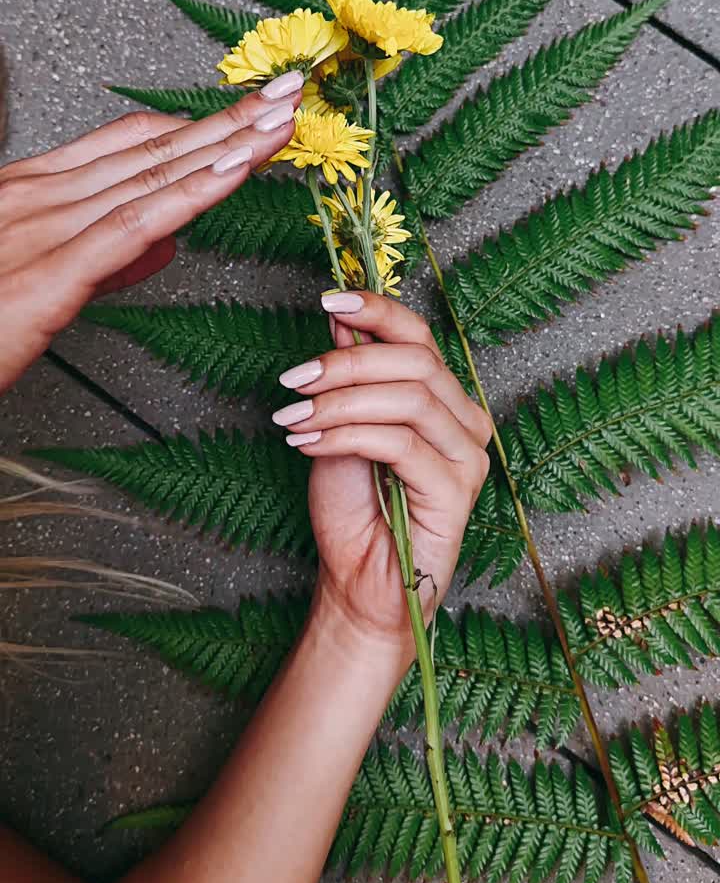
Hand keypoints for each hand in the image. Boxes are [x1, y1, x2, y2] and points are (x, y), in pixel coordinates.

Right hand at [0, 73, 303, 393]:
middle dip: (228, 120)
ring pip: (154, 176)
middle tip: (288, 94)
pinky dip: (190, 194)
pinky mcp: (50, 274)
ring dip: (227, 144)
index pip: (130, 145)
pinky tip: (233, 171)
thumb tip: (166, 239)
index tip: (249, 111)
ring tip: (282, 120)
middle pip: (153, 148)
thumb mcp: (38, 281)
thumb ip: (104, 259)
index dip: (197, 125)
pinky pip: (134, 224)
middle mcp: (39, 197)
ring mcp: (43, 228)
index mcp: (31, 193)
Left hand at [272, 292, 490, 666]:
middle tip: (294, 378)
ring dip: (341, 401)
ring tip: (295, 417)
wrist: (358, 582)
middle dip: (346, 363)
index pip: (420, 337)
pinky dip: (347, 435)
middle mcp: (465, 422)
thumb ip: (348, 376)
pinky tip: (309, 443)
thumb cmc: (353, 509)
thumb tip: (340, 320)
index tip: (329, 300)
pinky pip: (400, 444)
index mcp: (443, 400)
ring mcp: (467, 457)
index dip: (378, 311)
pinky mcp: (456, 491)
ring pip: (408, 399)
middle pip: (415, 362)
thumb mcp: (338, 426)